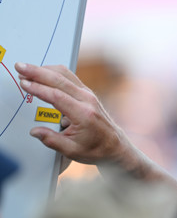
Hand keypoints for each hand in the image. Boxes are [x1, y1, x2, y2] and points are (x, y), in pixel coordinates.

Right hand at [15, 63, 176, 189]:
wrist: (115, 147)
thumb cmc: (97, 149)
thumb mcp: (72, 150)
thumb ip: (52, 140)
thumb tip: (35, 131)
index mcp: (84, 114)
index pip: (57, 96)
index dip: (38, 89)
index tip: (24, 84)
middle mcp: (88, 101)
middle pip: (60, 80)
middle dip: (37, 72)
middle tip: (21, 67)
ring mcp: (89, 95)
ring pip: (66, 75)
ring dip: (45, 70)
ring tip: (28, 68)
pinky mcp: (88, 94)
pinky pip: (70, 78)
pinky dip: (55, 73)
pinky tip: (44, 72)